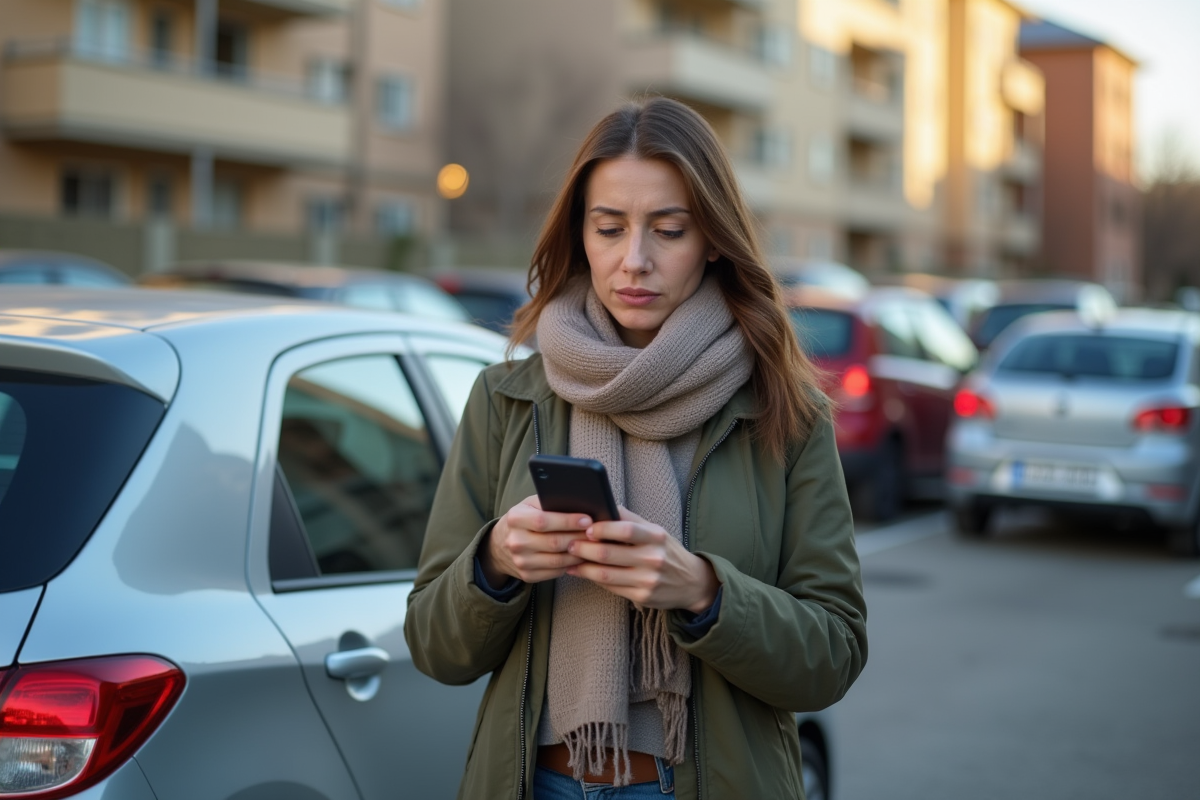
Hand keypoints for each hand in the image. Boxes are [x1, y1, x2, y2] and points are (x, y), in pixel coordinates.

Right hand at [480, 495, 590, 584]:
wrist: (500, 545)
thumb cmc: (524, 519)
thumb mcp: (531, 504)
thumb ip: (550, 503)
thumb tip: (580, 504)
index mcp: (515, 518)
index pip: (543, 521)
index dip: (567, 521)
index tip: (588, 520)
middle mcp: (515, 541)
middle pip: (553, 542)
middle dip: (578, 538)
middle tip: (596, 534)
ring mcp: (520, 561)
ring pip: (558, 560)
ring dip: (579, 554)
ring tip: (593, 546)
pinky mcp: (527, 576)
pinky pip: (555, 572)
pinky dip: (571, 565)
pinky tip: (580, 557)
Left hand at [565, 507, 719, 613]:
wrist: (692, 582)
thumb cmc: (666, 551)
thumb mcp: (656, 531)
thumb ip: (631, 520)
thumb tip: (602, 503)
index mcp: (656, 537)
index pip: (626, 530)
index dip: (603, 529)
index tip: (586, 527)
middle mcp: (653, 558)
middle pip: (610, 554)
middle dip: (584, 548)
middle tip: (569, 543)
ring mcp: (648, 580)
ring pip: (606, 574)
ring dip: (583, 566)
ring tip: (570, 559)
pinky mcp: (642, 596)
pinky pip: (611, 587)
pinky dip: (592, 579)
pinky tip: (580, 572)